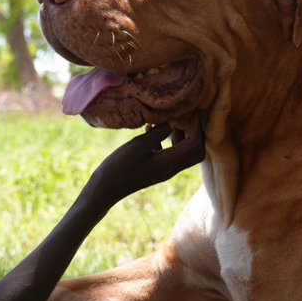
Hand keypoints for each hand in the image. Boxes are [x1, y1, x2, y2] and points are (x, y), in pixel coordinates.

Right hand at [86, 122, 206, 206]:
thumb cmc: (119, 166)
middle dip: (195, 133)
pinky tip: (151, 130)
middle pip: (196, 152)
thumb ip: (158, 133)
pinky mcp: (155, 169)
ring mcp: (164, 170)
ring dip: (182, 136)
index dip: (196, 127)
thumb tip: (172, 121)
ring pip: (185, 153)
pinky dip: (169, 141)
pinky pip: (171, 154)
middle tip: (184, 117)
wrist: (105, 189)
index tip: (190, 111)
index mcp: (170, 163)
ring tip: (168, 122)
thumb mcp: (139, 145)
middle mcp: (171, 168)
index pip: (195, 144)